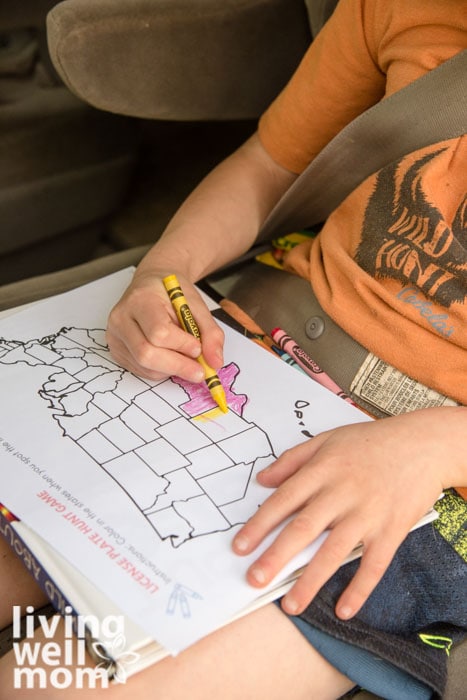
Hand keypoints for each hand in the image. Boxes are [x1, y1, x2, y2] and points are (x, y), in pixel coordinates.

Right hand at [106, 270, 223, 380]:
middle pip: (147, 353)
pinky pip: (141, 370)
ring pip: (144, 366)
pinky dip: (161, 371)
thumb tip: (215, 363)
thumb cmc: (172, 293)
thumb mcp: (196, 305)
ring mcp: (115, 336)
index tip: (198, 349)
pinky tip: (171, 358)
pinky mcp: (116, 350)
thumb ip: (210, 333)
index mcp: (141, 299)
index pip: (158, 331)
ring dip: (171, 370)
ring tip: (186, 359)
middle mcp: (121, 318)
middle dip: (178, 366)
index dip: (181, 345)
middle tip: (200, 372)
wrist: (151, 285)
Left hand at [232, 408, 464, 618]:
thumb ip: (293, 459)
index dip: (260, 525)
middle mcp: (342, 493)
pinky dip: (359, 589)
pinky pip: (373, 565)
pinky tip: (343, 609)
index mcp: (322, 470)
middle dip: (276, 556)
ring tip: (291, 605)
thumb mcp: (327, 439)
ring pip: (334, 551)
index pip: (284, 500)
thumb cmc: (371, 441)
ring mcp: (367, 514)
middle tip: (255, 580)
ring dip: (310, 581)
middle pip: (303, 528)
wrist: (422, 444)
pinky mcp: (391, 530)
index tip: (240, 547)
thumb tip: (262, 479)